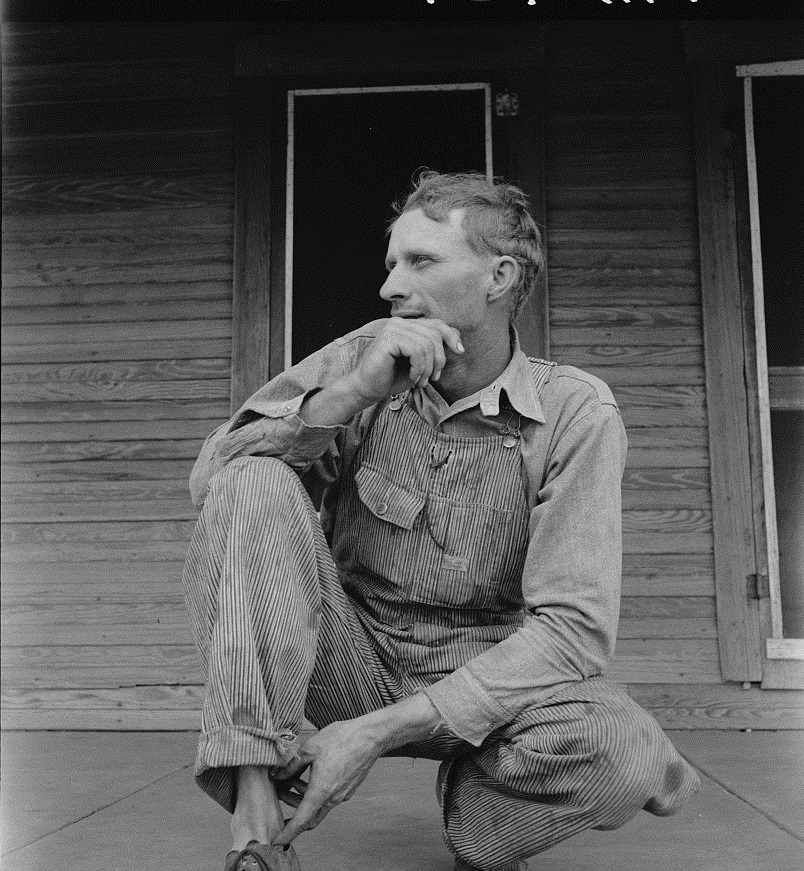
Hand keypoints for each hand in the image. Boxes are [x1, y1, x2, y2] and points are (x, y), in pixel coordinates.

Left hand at [270, 719, 384, 845]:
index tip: (275, 841)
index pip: (300, 822)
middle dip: (293, 813)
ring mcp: (343, 794)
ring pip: (319, 807)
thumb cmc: (341, 739)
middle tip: (280, 795)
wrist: (371, 736)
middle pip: (309, 818)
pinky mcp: (349, 788)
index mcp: (321, 791)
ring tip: (293, 779)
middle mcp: (333, 798)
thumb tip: (275, 775)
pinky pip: (329, 798)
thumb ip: (290, 765)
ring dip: (304, 799)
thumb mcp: (309, 749)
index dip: (286, 834)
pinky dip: (316, 793)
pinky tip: (311, 774)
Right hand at [346, 317, 463, 403]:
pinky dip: (419, 368)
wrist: (368, 388)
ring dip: (428, 368)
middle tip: (432, 378)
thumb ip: (434, 349)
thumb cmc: (393, 377)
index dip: (451, 336)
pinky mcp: (388, 338)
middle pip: (435, 334)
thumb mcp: (421, 363)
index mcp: (407, 326)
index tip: (460, 351)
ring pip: (427, 344)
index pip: (437, 324)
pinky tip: (413, 377)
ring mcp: (392, 329)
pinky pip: (415, 350)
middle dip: (439, 359)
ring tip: (421, 381)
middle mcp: (399, 323)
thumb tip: (457, 339)